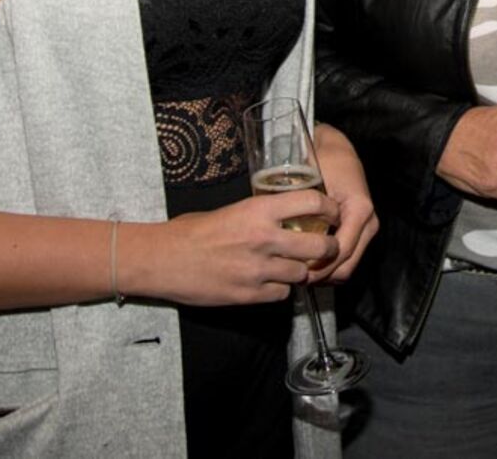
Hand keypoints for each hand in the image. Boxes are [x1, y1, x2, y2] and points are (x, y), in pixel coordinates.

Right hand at [127, 190, 339, 306]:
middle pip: (320, 246)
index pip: (313, 203)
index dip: (330, 209)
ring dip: (302, 271)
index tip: (334, 213)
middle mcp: (264, 239)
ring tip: (292, 266)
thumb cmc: (193, 231)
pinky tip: (269, 282)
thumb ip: (262, 215)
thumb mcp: (232, 211)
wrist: (162, 260)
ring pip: (302, 274)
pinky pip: (281, 294)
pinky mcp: (249, 295)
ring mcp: (258, 270)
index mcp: (260, 210)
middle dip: (328, 248)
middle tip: (327, 247)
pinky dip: (280, 290)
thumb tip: (287, 216)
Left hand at [310, 122, 378, 283]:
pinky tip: (311, 265)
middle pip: (347, 265)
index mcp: (360, 210)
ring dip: (326, 274)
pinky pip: (349, 257)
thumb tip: (289, 244)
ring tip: (300, 274)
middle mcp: (369, 221)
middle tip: (294, 280)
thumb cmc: (324, 162)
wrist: (337, 150)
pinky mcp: (363, 230)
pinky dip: (332, 266)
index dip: (319, 268)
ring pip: (349, 265)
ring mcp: (369, 227)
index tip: (296, 274)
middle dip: (322, 277)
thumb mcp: (313, 187)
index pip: (341, 251)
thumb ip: (304, 213)